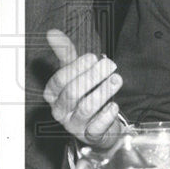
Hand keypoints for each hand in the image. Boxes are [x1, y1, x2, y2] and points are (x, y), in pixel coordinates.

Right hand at [42, 29, 124, 148]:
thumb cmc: (84, 94)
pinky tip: (114, 105)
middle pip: (72, 93)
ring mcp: (74, 125)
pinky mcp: (90, 136)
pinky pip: (96, 127)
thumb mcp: (75, 72)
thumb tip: (52, 32)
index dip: (77, 68)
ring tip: (117, 79)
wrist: (97, 124)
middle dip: (92, 76)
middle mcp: (60, 110)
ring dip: (103, 92)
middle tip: (110, 64)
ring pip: (86, 108)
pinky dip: (106, 115)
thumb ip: (66, 54)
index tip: (93, 57)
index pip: (59, 80)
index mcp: (53, 94)